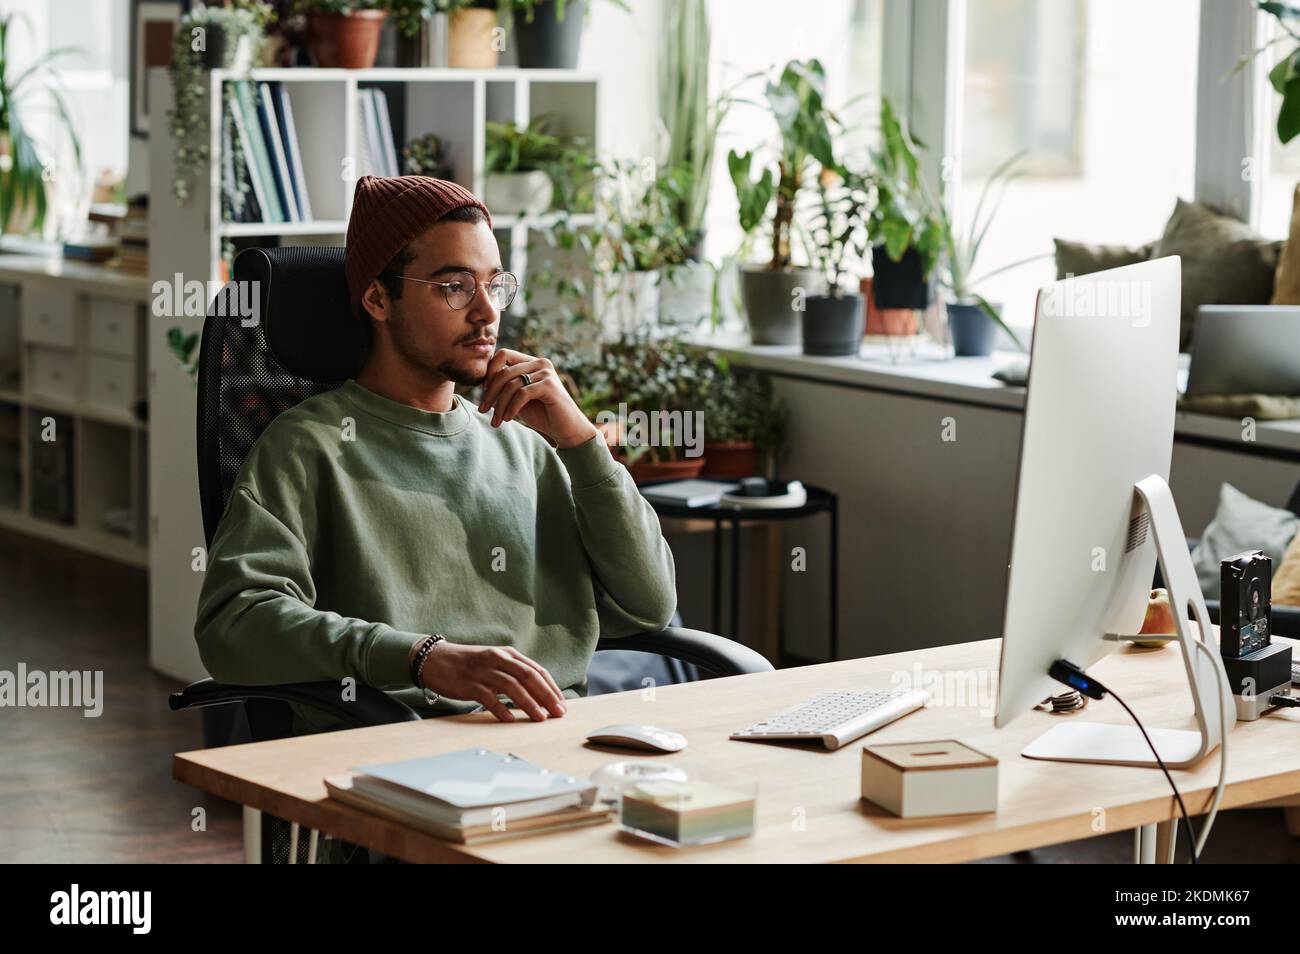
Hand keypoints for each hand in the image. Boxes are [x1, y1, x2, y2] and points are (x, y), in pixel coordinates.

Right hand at [416, 641, 566, 722]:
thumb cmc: (469, 664)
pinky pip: (488, 697)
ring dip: (529, 703)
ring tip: (540, 718)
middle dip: (546, 695)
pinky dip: (500, 708)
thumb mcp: (495, 663)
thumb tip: (538, 694)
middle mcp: (498, 659)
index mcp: (508, 654)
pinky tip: (510, 719)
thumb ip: (514, 674)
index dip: (551, 687)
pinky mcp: (469, 683)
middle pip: (529, 676)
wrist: (436, 659)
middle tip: (558, 712)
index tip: (562, 703)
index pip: (537, 670)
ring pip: (512, 686)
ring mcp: (484, 670)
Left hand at [477, 348, 598, 448]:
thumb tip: (482, 382)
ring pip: (511, 384)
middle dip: (490, 392)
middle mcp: (539, 363)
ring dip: (499, 405)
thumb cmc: (542, 414)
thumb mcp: (518, 398)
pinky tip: (508, 419)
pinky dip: (511, 408)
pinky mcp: (550, 385)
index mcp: (531, 361)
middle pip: (503, 371)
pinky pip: (521, 394)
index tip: (484, 394)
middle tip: (482, 410)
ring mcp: (546, 372)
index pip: (503, 355)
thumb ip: (506, 386)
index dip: (489, 372)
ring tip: (496, 421)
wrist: (566, 429)